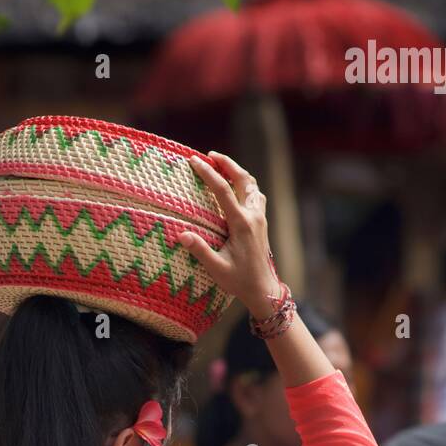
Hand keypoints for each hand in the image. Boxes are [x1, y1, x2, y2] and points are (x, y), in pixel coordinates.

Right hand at [177, 151, 280, 316]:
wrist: (264, 290)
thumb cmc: (239, 281)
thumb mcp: (217, 269)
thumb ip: (200, 251)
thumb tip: (182, 235)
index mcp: (241, 224)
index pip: (223, 191)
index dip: (208, 173)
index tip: (194, 160)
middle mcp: (253, 216)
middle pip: (243, 179)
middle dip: (227, 163)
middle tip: (210, 155)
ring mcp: (260, 218)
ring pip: (252, 185)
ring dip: (237, 171)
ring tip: (222, 166)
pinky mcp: (262, 222)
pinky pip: (256, 195)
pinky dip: (245, 184)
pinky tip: (237, 187)